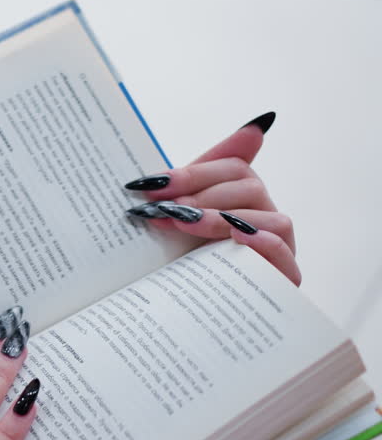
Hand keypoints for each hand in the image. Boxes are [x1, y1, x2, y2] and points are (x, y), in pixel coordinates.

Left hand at [125, 112, 299, 284]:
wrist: (177, 313)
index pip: (233, 166)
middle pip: (251, 187)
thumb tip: (252, 126)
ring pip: (272, 218)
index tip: (153, 184)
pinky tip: (235, 239)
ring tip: (184, 224)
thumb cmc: (177, 259)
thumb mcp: (175, 215)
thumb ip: (193, 176)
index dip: (193, 173)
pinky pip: (285, 255)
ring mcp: (278, 248)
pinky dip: (263, 243)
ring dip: (223, 218)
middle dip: (202, 195)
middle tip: (165, 208)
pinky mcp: (282, 280)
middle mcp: (264, 217)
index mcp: (240, 197)